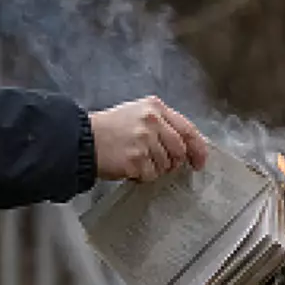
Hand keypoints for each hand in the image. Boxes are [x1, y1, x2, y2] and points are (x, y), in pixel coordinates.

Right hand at [88, 96, 208, 181]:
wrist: (84, 139)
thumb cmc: (110, 128)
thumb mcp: (138, 114)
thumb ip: (162, 124)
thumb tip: (187, 145)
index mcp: (155, 108)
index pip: (188, 129)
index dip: (198, 149)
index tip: (199, 162)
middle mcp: (153, 122)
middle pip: (179, 151)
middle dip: (173, 162)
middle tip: (156, 163)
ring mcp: (145, 141)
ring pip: (166, 165)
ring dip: (154, 169)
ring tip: (136, 160)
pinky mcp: (136, 159)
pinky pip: (150, 175)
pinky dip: (142, 176)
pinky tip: (129, 167)